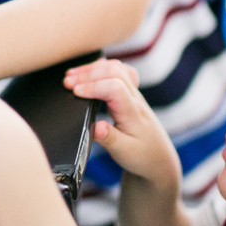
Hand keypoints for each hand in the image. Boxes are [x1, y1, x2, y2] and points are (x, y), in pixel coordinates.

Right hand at [64, 58, 179, 182]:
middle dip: (89, 73)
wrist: (158, 157)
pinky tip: (91, 71)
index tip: (75, 92)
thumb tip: (95, 126)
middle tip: (67, 82)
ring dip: (93, 69)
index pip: (115, 88)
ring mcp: (134, 94)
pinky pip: (120, 71)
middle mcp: (135, 98)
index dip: (93, 86)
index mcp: (132, 113)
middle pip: (115, 71)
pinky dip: (102, 68)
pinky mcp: (131, 94)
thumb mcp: (124, 152)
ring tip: (72, 76)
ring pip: (117, 68)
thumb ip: (109, 139)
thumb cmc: (141, 155)